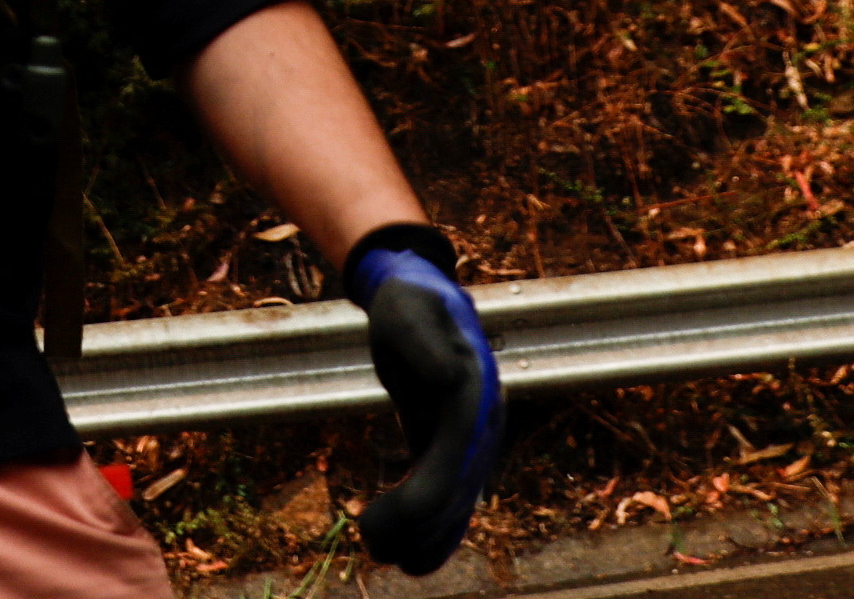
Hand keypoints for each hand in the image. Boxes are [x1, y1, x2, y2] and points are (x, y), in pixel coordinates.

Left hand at [339, 225, 501, 574]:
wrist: (415, 294)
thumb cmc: (409, 301)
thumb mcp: (410, 311)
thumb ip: (426, 342)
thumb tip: (450, 378)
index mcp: (475, 393)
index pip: (457, 456)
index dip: (427, 496)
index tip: (390, 521)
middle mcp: (480, 421)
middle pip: (456, 488)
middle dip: (420, 524)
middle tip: (372, 544)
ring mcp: (467, 436)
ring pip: (453, 501)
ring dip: (425, 536)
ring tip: (385, 556)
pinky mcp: (444, 443)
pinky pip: (442, 492)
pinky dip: (431, 528)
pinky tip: (410, 559)